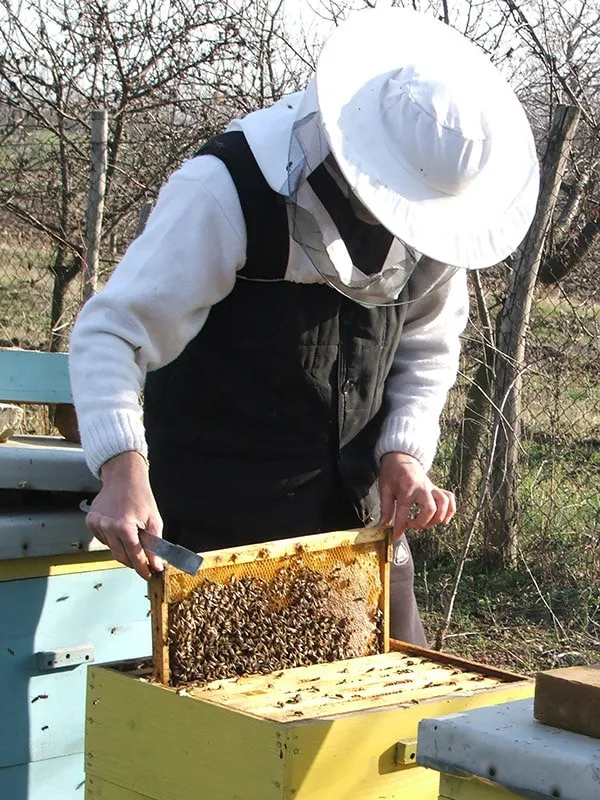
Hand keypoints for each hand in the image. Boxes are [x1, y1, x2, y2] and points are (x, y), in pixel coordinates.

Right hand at [84, 451, 163, 578]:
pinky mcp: (91, 522)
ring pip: (111, 548)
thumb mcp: (153, 519)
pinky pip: (103, 539)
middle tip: (143, 560)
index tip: (148, 573)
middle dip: (133, 561)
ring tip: (132, 533)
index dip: (142, 567)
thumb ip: (154, 544)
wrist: (124, 478)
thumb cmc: (140, 496)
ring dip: (123, 548)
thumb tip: (156, 564)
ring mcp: (97, 524)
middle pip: (121, 556)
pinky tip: (119, 527)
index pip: (134, 556)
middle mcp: (107, 526)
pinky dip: (113, 539)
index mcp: (124, 526)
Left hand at [378, 452, 455, 540]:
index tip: (396, 536)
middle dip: (422, 522)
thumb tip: (383, 525)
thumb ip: (385, 508)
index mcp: (407, 488)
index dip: (400, 527)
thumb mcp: (384, 488)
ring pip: (444, 505)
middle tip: (411, 524)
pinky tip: (442, 518)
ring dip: (437, 518)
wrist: (401, 456)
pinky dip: (449, 510)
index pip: (404, 512)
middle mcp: (423, 488)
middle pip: (431, 509)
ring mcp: (432, 488)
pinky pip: (450, 499)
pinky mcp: (437, 488)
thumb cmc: (392, 471)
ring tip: (425, 522)